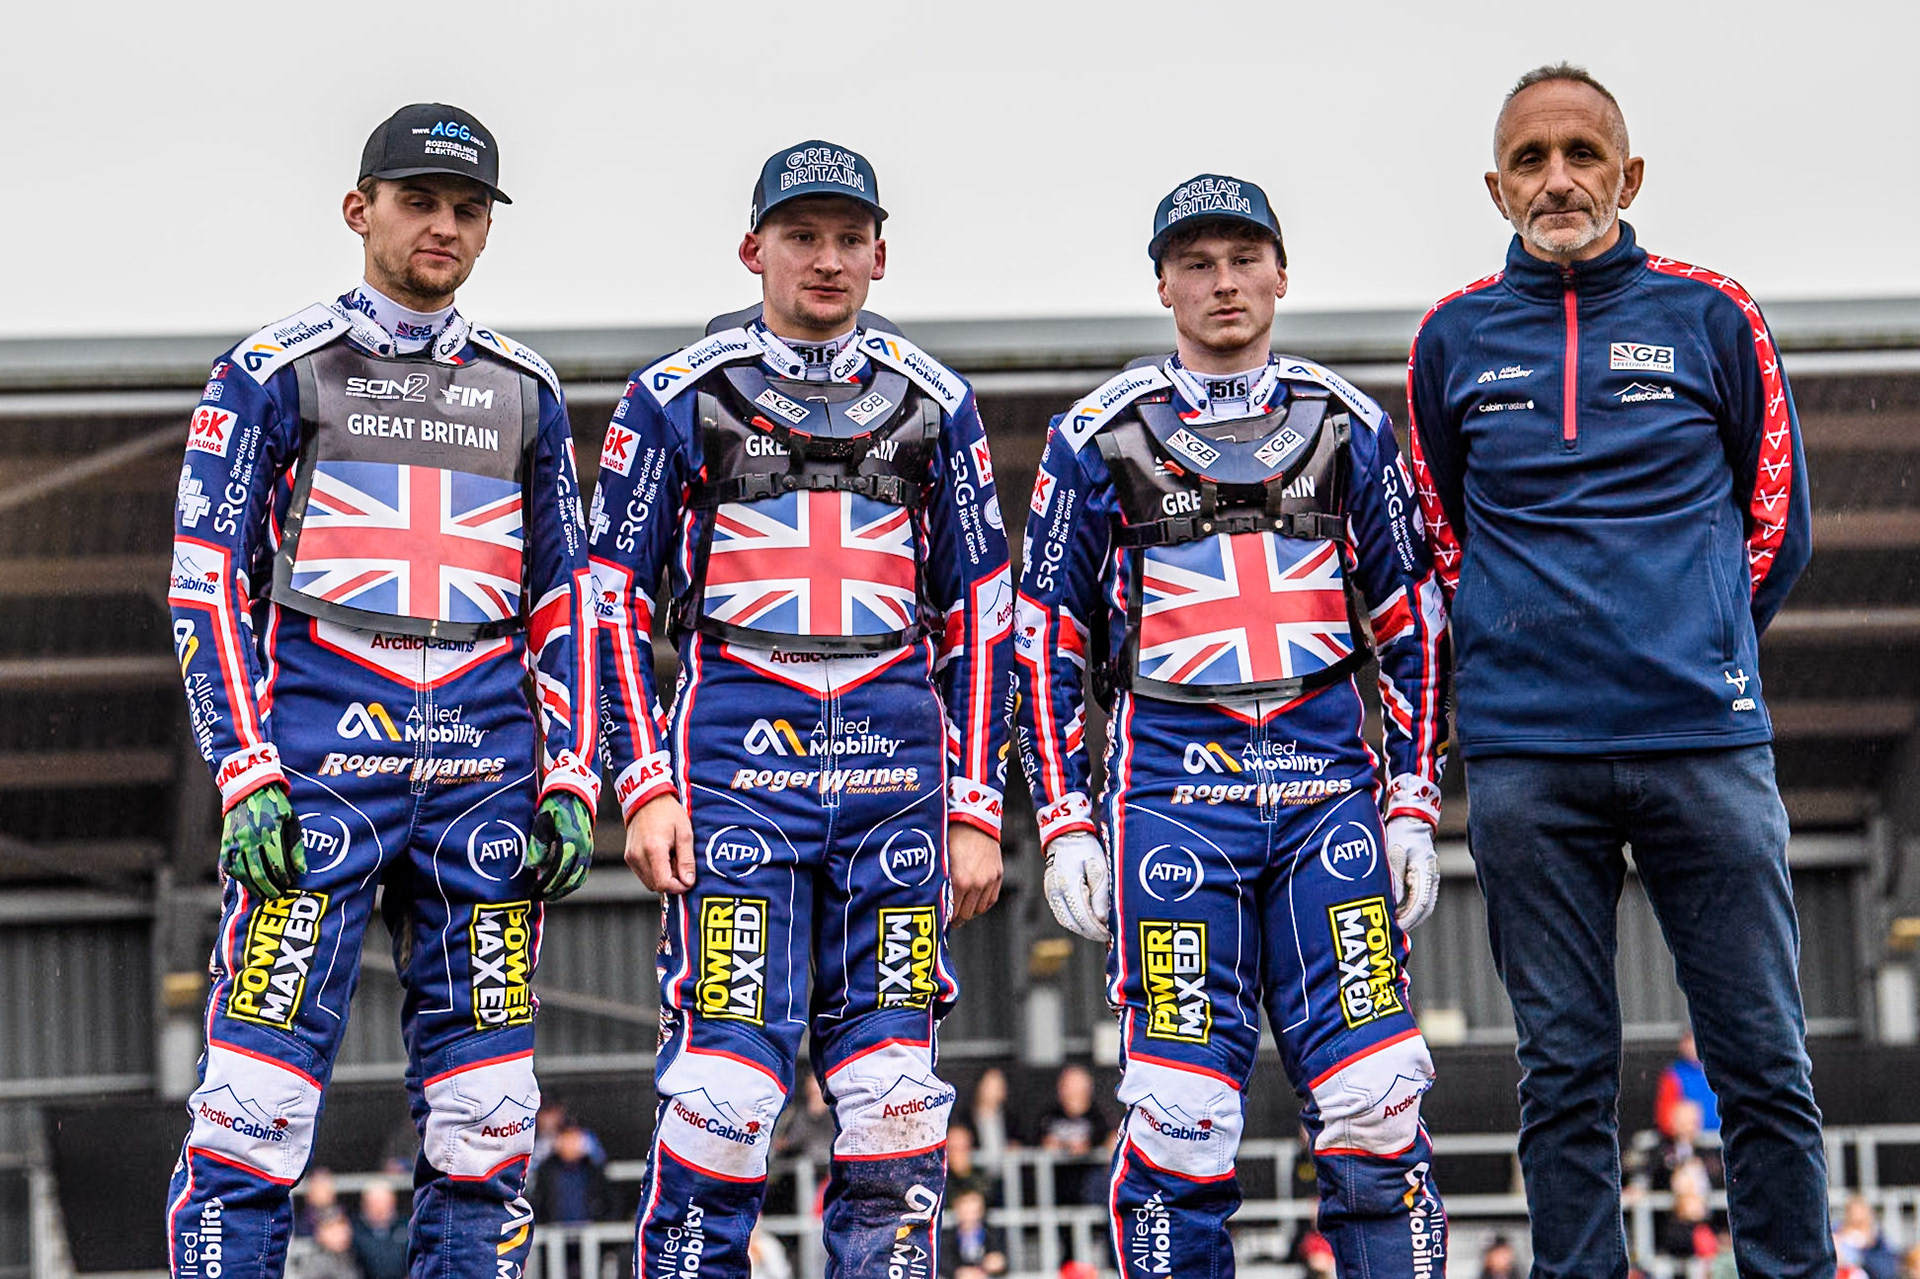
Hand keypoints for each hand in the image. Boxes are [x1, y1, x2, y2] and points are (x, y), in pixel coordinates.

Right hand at [220, 784, 304, 898]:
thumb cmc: (275, 806)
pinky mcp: (225, 843)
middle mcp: (250, 840)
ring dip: (253, 886)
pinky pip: (229, 866)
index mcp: (269, 833)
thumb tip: (301, 870)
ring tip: (263, 892)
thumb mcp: (291, 820)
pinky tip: (247, 882)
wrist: (249, 789)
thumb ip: (296, 846)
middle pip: (259, 873)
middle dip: (269, 888)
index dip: (283, 878)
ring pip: (242, 874)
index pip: (277, 865)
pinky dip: (238, 877)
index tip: (289, 883)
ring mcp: (235, 842)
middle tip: (276, 895)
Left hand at [527, 793, 594, 900]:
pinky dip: (572, 883)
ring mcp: (588, 850)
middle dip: (553, 891)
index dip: (545, 884)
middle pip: (569, 879)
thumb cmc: (555, 806)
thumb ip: (537, 844)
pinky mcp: (589, 851)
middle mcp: (583, 848)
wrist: (575, 794)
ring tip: (548, 895)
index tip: (533, 892)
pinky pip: (582, 873)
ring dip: (563, 889)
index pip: (558, 870)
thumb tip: (532, 867)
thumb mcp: (542, 820)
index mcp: (571, 841)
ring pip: (578, 879)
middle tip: (538, 897)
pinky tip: (560, 886)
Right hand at [625, 794, 693, 893]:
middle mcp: (638, 856)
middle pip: (656, 886)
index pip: (664, 884)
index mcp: (653, 849)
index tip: (687, 880)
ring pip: (649, 883)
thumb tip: (687, 882)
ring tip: (671, 857)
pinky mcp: (628, 857)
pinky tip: (662, 856)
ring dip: (662, 877)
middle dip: (671, 881)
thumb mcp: (684, 833)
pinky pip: (643, 875)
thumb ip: (686, 860)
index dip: (678, 887)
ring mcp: (631, 857)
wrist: (647, 799)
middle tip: (680, 863)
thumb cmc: (668, 813)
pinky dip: (654, 872)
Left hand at [948, 823, 1002, 924]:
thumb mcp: (942, 860)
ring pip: (978, 909)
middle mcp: (976, 884)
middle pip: (965, 914)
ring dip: (969, 911)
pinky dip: (981, 904)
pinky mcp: (997, 876)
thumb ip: (940, 882)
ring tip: (960, 908)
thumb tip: (933, 901)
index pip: (952, 913)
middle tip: (948, 917)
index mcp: (959, 881)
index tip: (940, 919)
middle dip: (956, 917)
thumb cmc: (952, 837)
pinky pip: (990, 900)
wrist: (974, 820)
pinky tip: (973, 902)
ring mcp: (989, 880)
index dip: (945, 918)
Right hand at [1043, 830, 1109, 942]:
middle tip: (1104, 936)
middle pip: (1072, 922)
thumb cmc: (1085, 849)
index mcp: (1068, 885)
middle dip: (1089, 932)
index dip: (1095, 929)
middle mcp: (1055, 891)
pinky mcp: (1050, 892)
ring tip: (1096, 930)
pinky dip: (1073, 920)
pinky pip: (1061, 913)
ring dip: (1081, 928)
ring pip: (1065, 920)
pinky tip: (1085, 921)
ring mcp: (1050, 892)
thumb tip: (1102, 920)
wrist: (1066, 835)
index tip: (1107, 935)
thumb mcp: (1100, 870)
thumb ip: (1101, 896)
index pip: (1082, 917)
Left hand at [1385, 815, 1438, 930]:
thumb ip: (1394, 878)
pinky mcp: (1422, 881)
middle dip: (1409, 923)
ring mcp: (1428, 881)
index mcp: (1426, 873)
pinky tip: (1395, 915)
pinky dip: (1408, 910)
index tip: (1395, 927)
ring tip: (1392, 928)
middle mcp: (1431, 880)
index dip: (1409, 918)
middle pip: (1424, 910)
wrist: (1410, 822)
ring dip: (1408, 918)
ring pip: (1421, 907)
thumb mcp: (1394, 854)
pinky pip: (1417, 900)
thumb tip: (1391, 903)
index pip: (1421, 903)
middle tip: (1392, 933)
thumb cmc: (1401, 834)